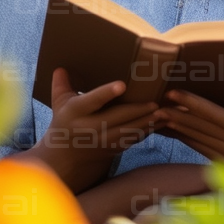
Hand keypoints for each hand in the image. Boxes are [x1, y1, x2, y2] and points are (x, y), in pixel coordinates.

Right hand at [25, 68, 162, 192]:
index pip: (92, 101)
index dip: (107, 93)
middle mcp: (89, 128)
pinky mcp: (114, 148)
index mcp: (76, 112)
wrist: (67, 156)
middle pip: (116, 118)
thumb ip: (61, 85)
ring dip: (147, 122)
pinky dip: (148, 131)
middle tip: (155, 102)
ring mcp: (103, 140)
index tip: (122, 85)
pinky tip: (161, 123)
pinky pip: (133, 140)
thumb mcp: (59, 103)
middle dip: (137, 111)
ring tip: (164, 112)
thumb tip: (60, 67)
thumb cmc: (65, 121)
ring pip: (128, 131)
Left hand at [158, 64, 223, 165]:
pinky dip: (184, 137)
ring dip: (176, 128)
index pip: (219, 117)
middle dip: (178, 116)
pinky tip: (169, 126)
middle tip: (155, 102)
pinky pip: (201, 149)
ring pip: (199, 142)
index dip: (194, 105)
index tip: (173, 93)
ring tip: (155, 114)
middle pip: (204, 131)